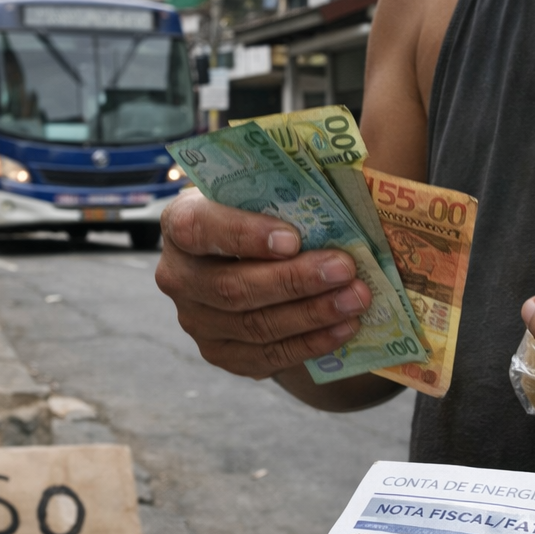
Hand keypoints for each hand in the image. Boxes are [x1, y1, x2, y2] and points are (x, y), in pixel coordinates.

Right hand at [155, 188, 370, 377]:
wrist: (242, 258)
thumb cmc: (258, 215)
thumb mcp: (257, 192)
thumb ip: (283, 189)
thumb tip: (345, 177)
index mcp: (180, 223)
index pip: (199, 229)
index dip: (244, 235)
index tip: (293, 238)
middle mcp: (178, 276)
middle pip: (232, 287)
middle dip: (295, 280)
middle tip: (345, 269)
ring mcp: (196, 320)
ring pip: (254, 325)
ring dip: (312, 314)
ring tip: (356, 299)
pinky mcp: (220, 352)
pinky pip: (266, 356)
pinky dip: (310, 344)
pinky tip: (344, 327)